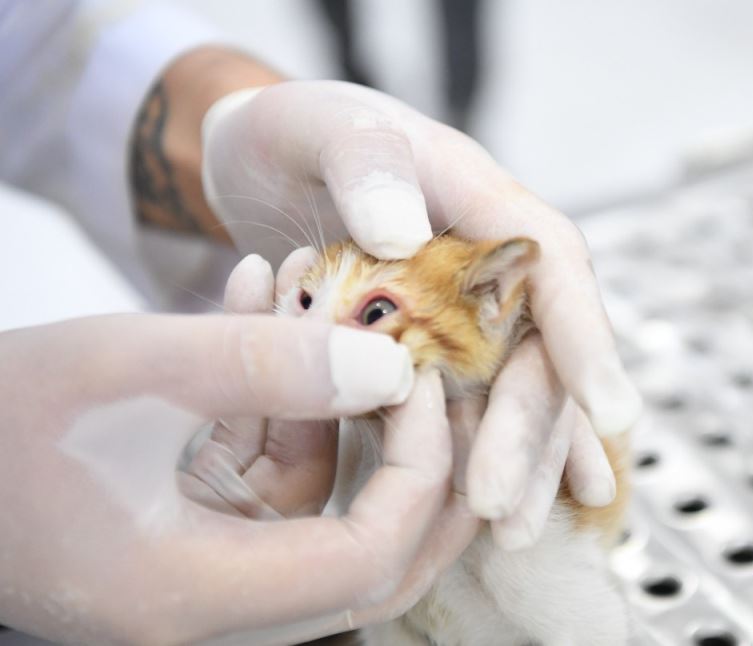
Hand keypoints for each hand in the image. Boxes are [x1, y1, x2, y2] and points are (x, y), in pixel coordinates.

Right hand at [0, 292, 477, 643]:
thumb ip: (261, 365)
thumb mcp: (127, 368)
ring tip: (315, 291)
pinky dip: (277, 394)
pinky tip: (261, 307)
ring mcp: (203, 564)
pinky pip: (266, 463)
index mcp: (191, 594)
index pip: (364, 562)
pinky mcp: (193, 521)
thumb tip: (388, 368)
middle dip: (412, 464)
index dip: (416, 472)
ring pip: (316, 495)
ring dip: (328, 394)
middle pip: (367, 560)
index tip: (419, 379)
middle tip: (437, 378)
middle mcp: (208, 601)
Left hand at [202, 79, 641, 548]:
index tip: (613, 411)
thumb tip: (403, 233)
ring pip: (508, 392)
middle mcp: (485, 264)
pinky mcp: (422, 346)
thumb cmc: (297, 135)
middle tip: (503, 504)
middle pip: (534, 350)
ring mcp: (457, 310)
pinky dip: (483, 453)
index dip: (585, 340)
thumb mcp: (326, 129)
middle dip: (530, 431)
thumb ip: (367, 167)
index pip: (553, 267)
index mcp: (480, 201)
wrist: (258, 161)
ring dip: (515, 462)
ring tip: (510, 530)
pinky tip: (508, 507)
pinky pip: (464, 405)